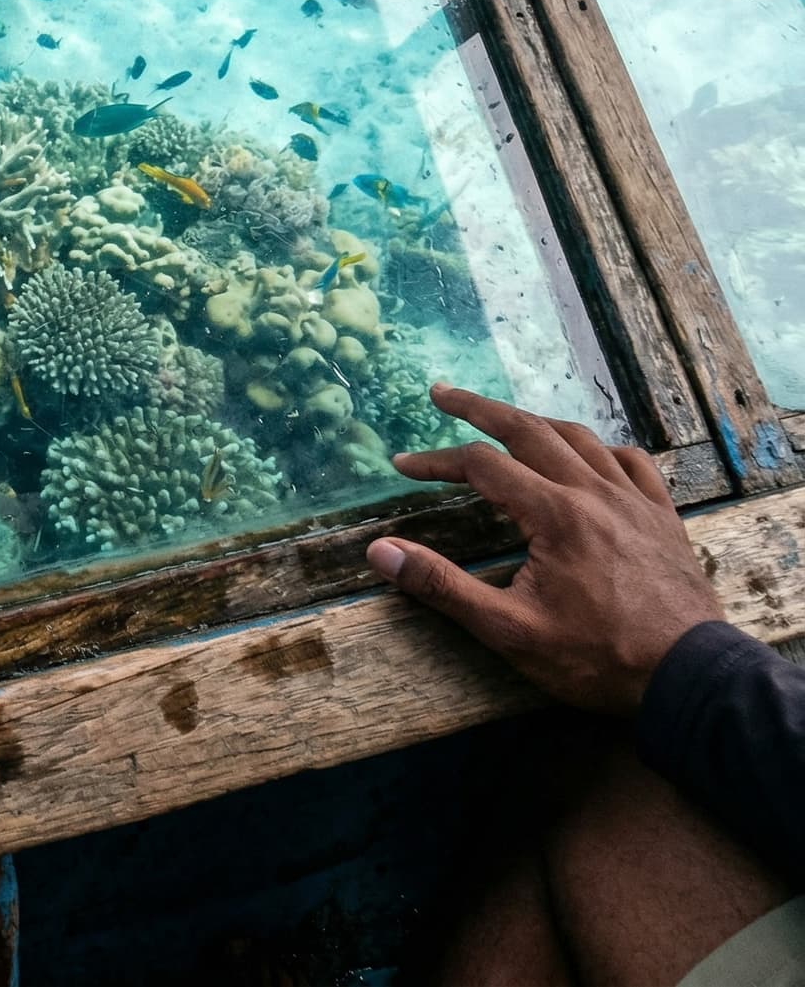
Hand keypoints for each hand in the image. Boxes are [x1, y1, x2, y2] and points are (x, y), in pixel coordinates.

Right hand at [368, 385, 723, 715]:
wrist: (689, 676)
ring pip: (579, 438)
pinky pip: (631, 462)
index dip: (436, 462)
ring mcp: (634, 500)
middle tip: (442, 394)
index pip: (482, 466)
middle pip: (529, 431)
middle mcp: (594, 492)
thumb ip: (442, 586)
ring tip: (505, 418)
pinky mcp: (662, 516)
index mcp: (554, 514)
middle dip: (479, 409)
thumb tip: (380, 551)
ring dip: (535, 421)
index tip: (402, 467)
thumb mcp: (508, 630)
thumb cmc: (595, 658)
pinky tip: (588, 455)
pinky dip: (600, 447)